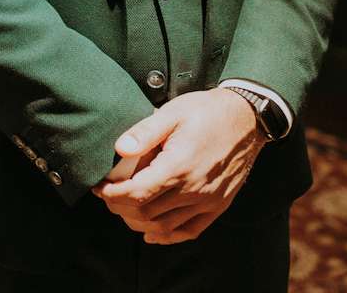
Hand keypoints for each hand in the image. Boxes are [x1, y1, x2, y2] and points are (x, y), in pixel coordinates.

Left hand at [91, 88, 265, 243]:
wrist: (246, 118)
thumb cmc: (206, 111)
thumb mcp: (173, 112)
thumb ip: (145, 132)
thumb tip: (119, 148)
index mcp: (178, 166)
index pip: (137, 193)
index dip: (113, 195)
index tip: (99, 188)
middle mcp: (193, 190)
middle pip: (147, 213)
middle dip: (120, 207)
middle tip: (107, 195)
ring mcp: (207, 201)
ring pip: (165, 226)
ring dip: (139, 222)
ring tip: (124, 209)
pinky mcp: (218, 205)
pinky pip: (189, 231)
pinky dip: (167, 236)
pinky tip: (152, 232)